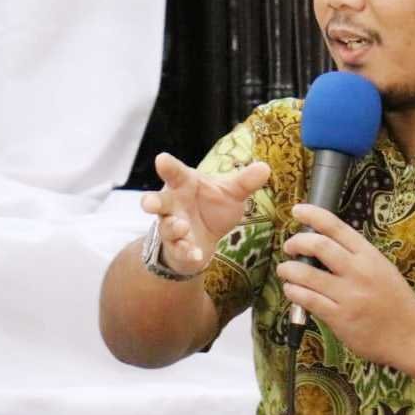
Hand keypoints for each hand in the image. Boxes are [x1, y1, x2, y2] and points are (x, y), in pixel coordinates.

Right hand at [140, 152, 270, 275]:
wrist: (204, 239)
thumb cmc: (212, 207)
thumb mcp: (231, 194)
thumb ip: (245, 182)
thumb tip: (265, 167)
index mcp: (185, 185)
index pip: (175, 173)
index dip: (168, 166)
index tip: (161, 159)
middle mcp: (174, 205)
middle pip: (159, 201)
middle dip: (152, 201)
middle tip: (149, 202)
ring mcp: (172, 228)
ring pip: (166, 227)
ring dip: (173, 227)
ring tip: (182, 227)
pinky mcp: (177, 248)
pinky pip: (179, 250)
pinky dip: (187, 252)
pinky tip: (197, 255)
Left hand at [276, 203, 414, 367]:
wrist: (412, 336)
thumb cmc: (397, 302)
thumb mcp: (383, 269)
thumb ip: (358, 257)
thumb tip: (326, 245)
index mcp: (370, 255)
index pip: (337, 227)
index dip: (313, 215)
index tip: (298, 210)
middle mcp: (358, 271)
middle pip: (318, 245)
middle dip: (296, 242)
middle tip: (289, 246)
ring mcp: (348, 295)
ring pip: (306, 274)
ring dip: (289, 269)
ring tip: (285, 270)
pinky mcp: (339, 318)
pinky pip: (308, 299)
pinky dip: (294, 292)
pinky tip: (292, 290)